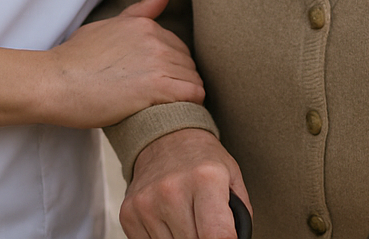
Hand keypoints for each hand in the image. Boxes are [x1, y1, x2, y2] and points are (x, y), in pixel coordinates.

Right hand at [43, 0, 203, 128]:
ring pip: (192, 79)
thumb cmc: (75, 59)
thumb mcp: (107, 26)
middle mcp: (154, 39)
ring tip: (164, 108)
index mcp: (144, 25)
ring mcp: (156, 62)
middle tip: (159, 99)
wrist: (55, 83)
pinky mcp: (155, 87)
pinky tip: (173, 113)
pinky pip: (193, 94)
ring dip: (184, 95)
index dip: (170, 67)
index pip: (178, 47)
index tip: (155, 83)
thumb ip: (139, 11)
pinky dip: (190, 105)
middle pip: (187, 63)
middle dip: (178, 81)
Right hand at [120, 127, 249, 238]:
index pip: (216, 237)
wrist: (166, 139)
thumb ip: (239, 217)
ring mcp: (147, 203)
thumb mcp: (233, 179)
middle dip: (202, 238)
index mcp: (206, 179)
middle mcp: (172, 190)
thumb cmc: (202, 161)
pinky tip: (168, 222)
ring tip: (186, 219)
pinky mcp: (128, 213)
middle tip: (204, 224)